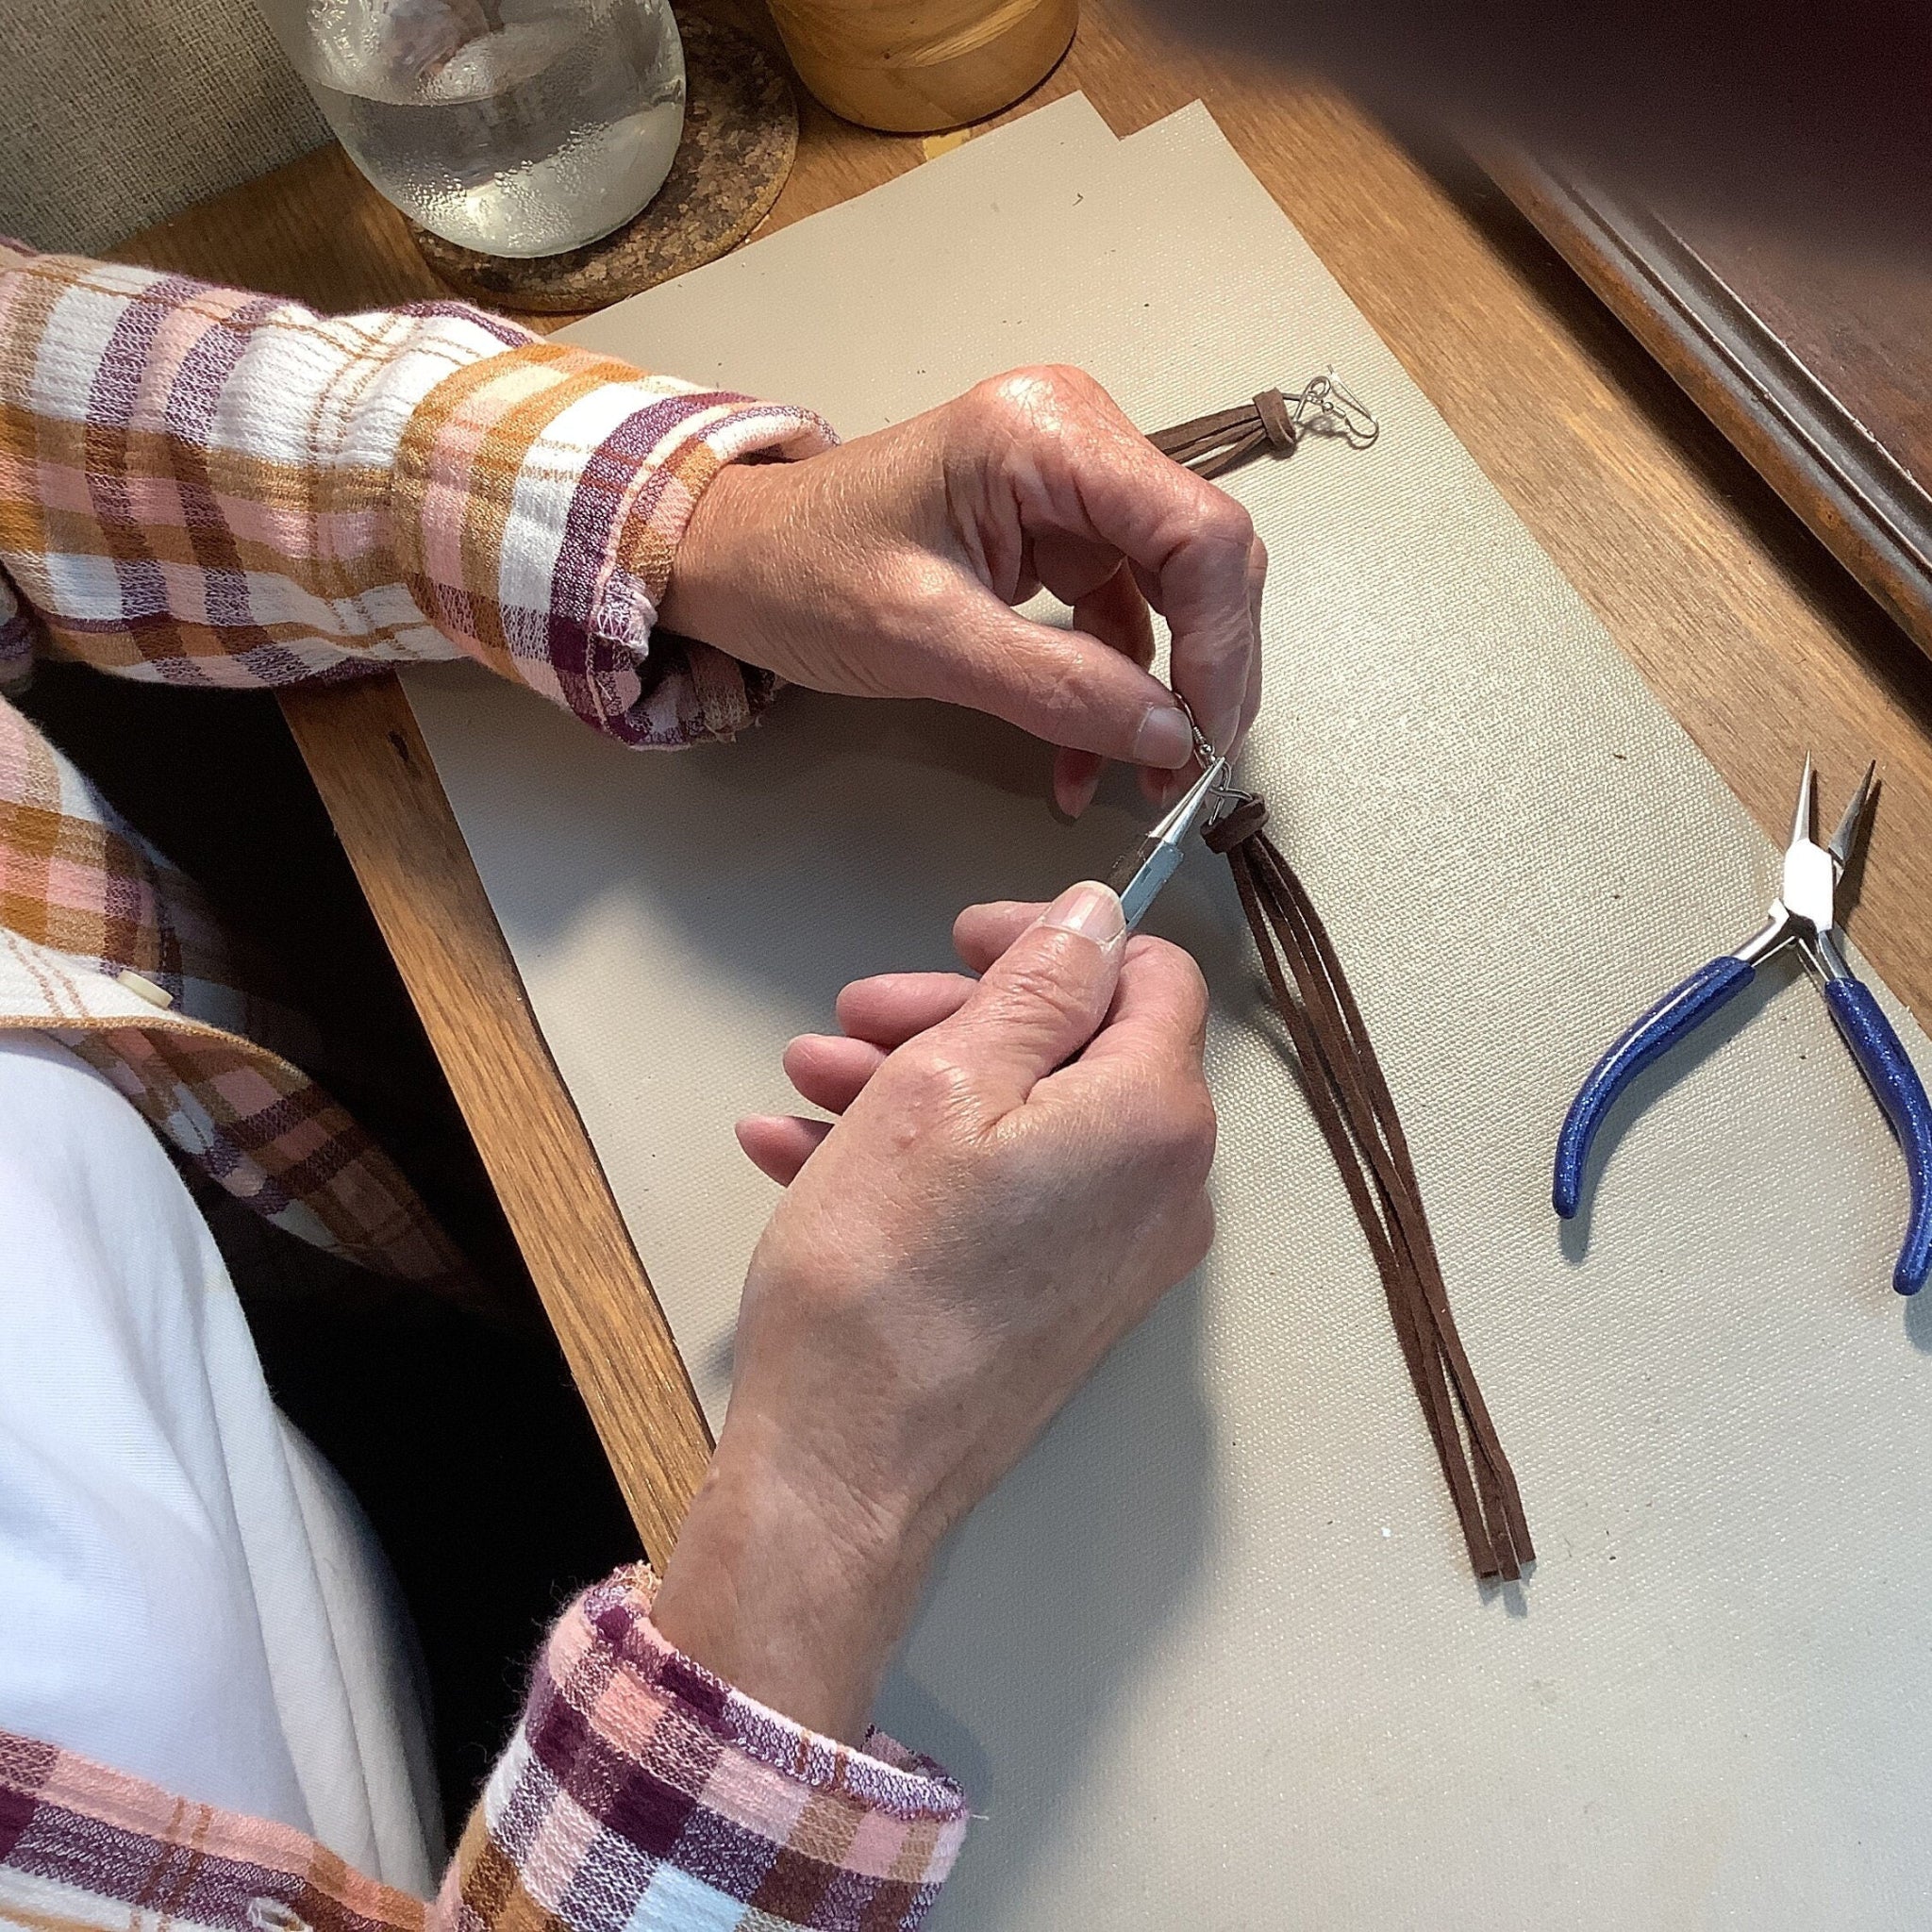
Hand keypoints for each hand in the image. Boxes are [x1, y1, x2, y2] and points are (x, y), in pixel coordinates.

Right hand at [651, 882, 1214, 1739]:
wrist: (844, 1473)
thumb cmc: (883, 1276)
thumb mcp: (944, 1084)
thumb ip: (1039, 985)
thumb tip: (1099, 916)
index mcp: (1153, 1118)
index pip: (1149, 975)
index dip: (1052, 939)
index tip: (959, 940)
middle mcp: (1160, 1189)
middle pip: (1072, 1049)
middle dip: (952, 1017)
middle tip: (851, 1017)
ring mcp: (1114, 1256)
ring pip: (1021, 1123)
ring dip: (911, 1085)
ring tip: (805, 1085)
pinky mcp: (1062, 1303)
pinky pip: (1003, 1195)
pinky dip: (915, 1162)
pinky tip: (801, 1151)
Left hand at [659, 367, 1266, 814]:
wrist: (732, 561)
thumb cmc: (798, 571)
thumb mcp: (926, 639)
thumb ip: (1057, 688)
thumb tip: (1167, 738)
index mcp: (1045, 433)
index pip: (1197, 529)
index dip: (1221, 642)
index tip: (1203, 738)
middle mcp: (1076, 440)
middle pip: (1202, 559)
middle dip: (1204, 674)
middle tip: (1187, 772)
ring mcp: (1070, 487)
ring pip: (1173, 594)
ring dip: (1163, 694)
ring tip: (1143, 780)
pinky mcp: (1057, 533)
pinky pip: (1121, 616)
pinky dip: (1115, 690)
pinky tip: (1091, 758)